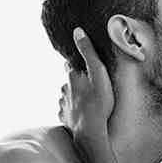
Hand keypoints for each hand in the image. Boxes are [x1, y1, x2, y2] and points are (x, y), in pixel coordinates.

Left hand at [59, 28, 114, 146]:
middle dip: (77, 81)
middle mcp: (64, 88)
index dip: (78, 65)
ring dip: (75, 96)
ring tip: (88, 101)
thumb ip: (88, 52)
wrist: (90, 131)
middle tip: (90, 85)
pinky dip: (73, 110)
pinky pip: (67, 111)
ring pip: (67, 95)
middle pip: (69, 81)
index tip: (85, 67)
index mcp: (72, 76)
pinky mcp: (64, 117)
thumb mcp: (98, 73)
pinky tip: (82, 114)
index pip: (71, 65)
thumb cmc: (98, 102)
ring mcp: (63, 104)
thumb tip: (77, 31)